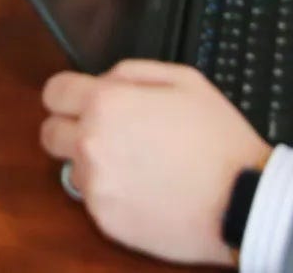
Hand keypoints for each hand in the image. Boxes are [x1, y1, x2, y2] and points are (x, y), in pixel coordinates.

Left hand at [41, 61, 267, 266]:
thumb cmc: (218, 140)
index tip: (80, 101)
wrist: (242, 201)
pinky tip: (146, 190)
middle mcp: (91, 143)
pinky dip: (112, 195)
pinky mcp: (105, 220)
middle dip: (72, 129)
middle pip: (50, 133)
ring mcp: (96, 186)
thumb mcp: (184, 80)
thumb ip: (132, 72)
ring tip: (137, 166)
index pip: (53, 92)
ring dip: (94, 165)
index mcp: (108, 103)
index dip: (68, 94)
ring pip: (73, 169)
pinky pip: (93, 201)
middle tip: (107, 135)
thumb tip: (104, 80)